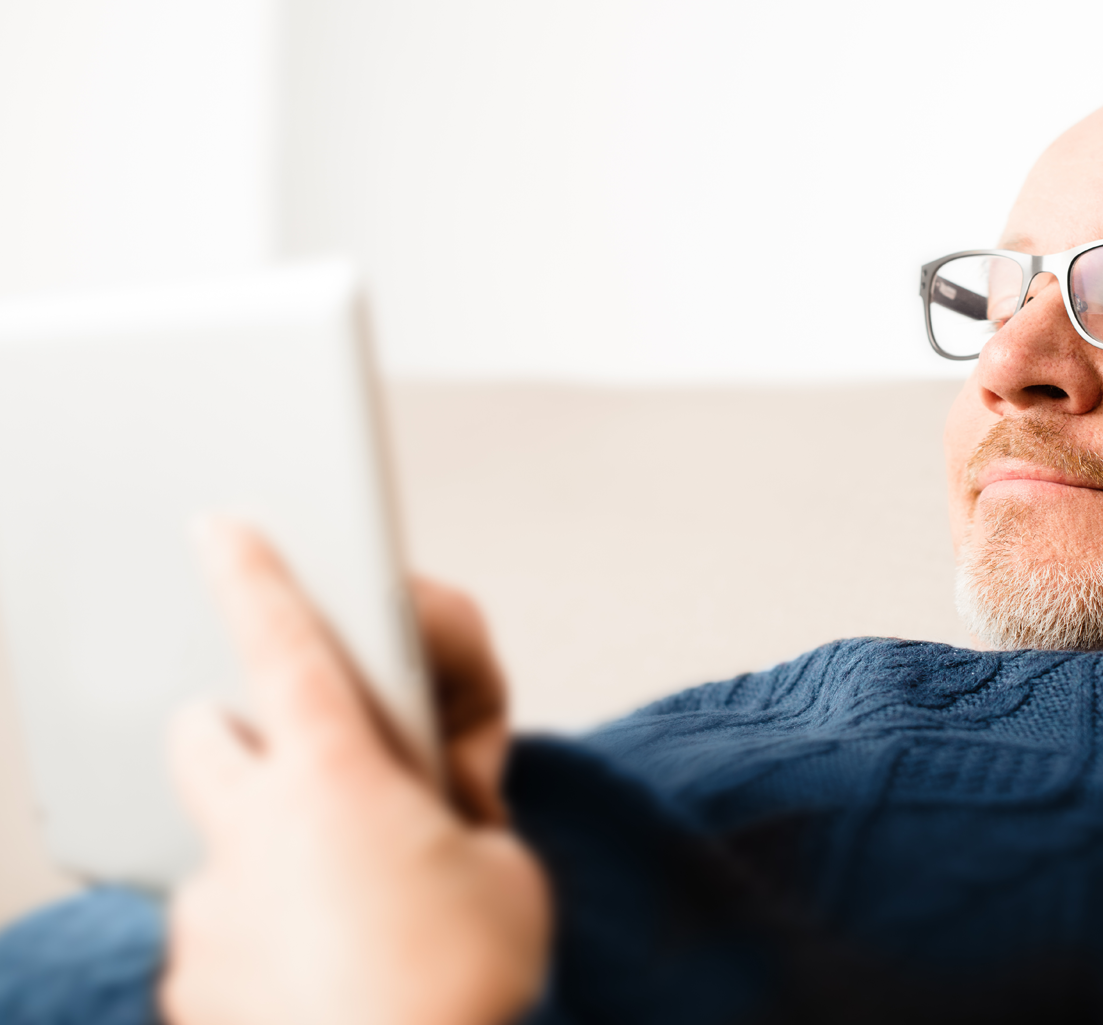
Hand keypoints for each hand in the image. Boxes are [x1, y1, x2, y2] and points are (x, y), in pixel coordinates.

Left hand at [161, 523, 550, 1024]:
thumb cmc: (475, 984)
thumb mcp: (506, 870)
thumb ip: (460, 817)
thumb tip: (426, 821)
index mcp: (338, 775)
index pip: (281, 640)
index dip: (252, 572)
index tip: (218, 524)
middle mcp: (253, 830)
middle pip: (204, 733)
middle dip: (240, 728)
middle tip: (304, 764)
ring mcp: (213, 912)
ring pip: (214, 845)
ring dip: (265, 852)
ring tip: (341, 909)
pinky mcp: (196, 987)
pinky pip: (220, 934)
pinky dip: (262, 935)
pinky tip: (323, 979)